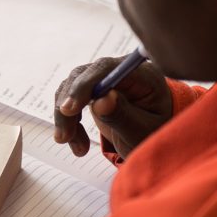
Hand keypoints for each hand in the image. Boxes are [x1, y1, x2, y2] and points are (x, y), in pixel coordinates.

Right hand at [53, 57, 171, 158]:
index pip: (106, 68)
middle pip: (82, 76)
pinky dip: (68, 120)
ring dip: (65, 117)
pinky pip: (70, 98)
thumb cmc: (153, 133)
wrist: (153, 136)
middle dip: (69, 108)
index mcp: (141, 74)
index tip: (69, 110)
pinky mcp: (93, 88)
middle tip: (64, 138)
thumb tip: (100, 101)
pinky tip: (76, 141)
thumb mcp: (142, 131)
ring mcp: (105, 77)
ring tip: (78, 148)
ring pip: (70, 87)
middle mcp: (120, 69)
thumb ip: (123, 115)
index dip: (84, 86)